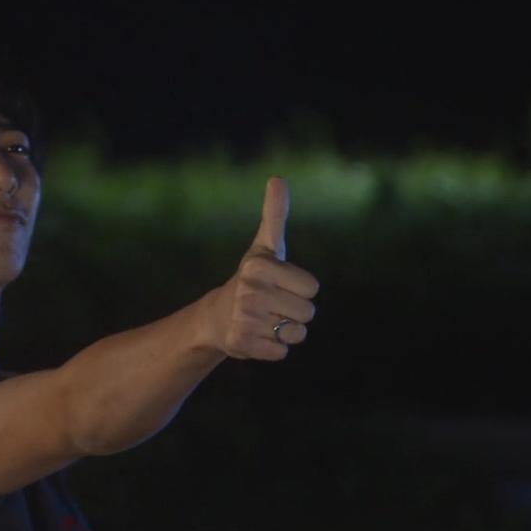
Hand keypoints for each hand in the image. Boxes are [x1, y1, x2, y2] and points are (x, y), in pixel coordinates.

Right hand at [200, 176, 319, 359]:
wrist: (217, 317)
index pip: (312, 288)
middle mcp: (249, 291)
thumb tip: (277, 178)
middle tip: (273, 306)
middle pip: (308, 312)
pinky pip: (282, 352)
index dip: (301, 289)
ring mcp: (245, 318)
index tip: (279, 285)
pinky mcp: (243, 344)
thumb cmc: (252, 279)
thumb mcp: (265, 247)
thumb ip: (275, 215)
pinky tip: (258, 336)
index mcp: (258, 266)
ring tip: (266, 320)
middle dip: (296, 313)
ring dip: (286, 331)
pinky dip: (274, 348)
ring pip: (297, 334)